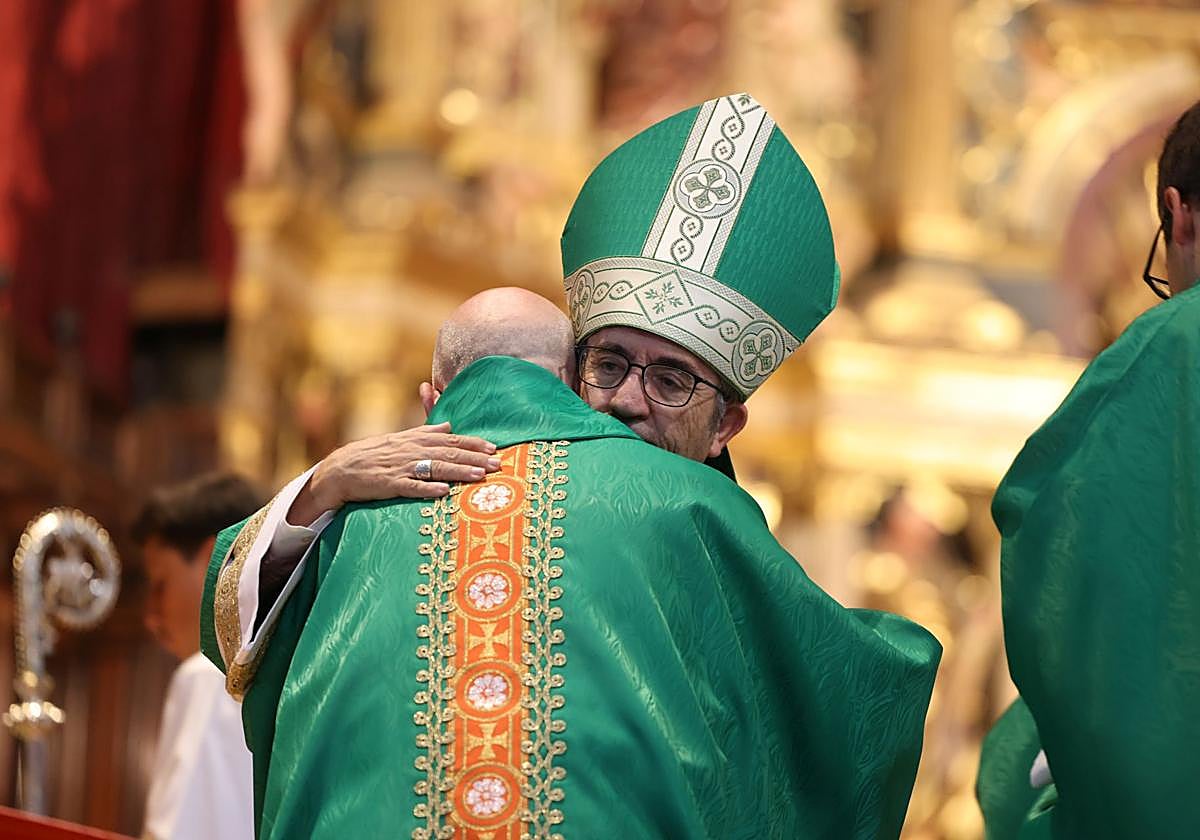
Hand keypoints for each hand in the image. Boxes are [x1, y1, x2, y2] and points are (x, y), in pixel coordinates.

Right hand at [288, 423, 499, 523]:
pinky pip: (410, 487)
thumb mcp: (401, 439)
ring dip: (458, 471)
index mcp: (416, 439)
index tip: (493, 448)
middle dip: (474, 458)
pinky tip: (444, 491)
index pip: (450, 439)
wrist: (341, 469)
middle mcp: (411, 450)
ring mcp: (400, 467)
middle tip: (497, 464)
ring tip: (479, 476)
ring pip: (434, 468)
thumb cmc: (374, 454)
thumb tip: (449, 426)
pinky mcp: (389, 484)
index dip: (473, 443)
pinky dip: (427, 488)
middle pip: (448, 452)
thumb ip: (426, 432)